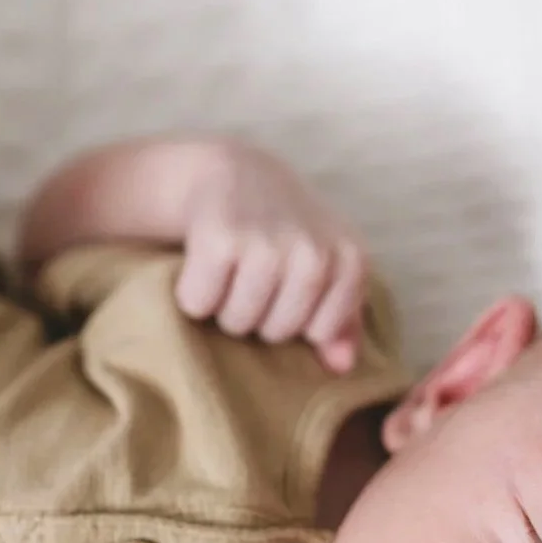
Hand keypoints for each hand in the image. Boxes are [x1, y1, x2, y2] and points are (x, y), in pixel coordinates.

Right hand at [174, 146, 369, 372]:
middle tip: (250, 277)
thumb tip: (340, 367)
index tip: (285, 284)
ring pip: (237, 323)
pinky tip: (202, 265)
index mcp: (349, 259)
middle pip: (275, 332)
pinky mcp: (220, 239)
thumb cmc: (286, 231)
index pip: (317, 332)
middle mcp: (313, 251)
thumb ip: (342, 319)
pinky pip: (198, 304)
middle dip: (257, 316)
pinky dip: (192, 293)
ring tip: (228, 273)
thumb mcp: (328, 264)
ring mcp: (267, 244)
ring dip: (223, 309)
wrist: (235, 174)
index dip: (295, 316)